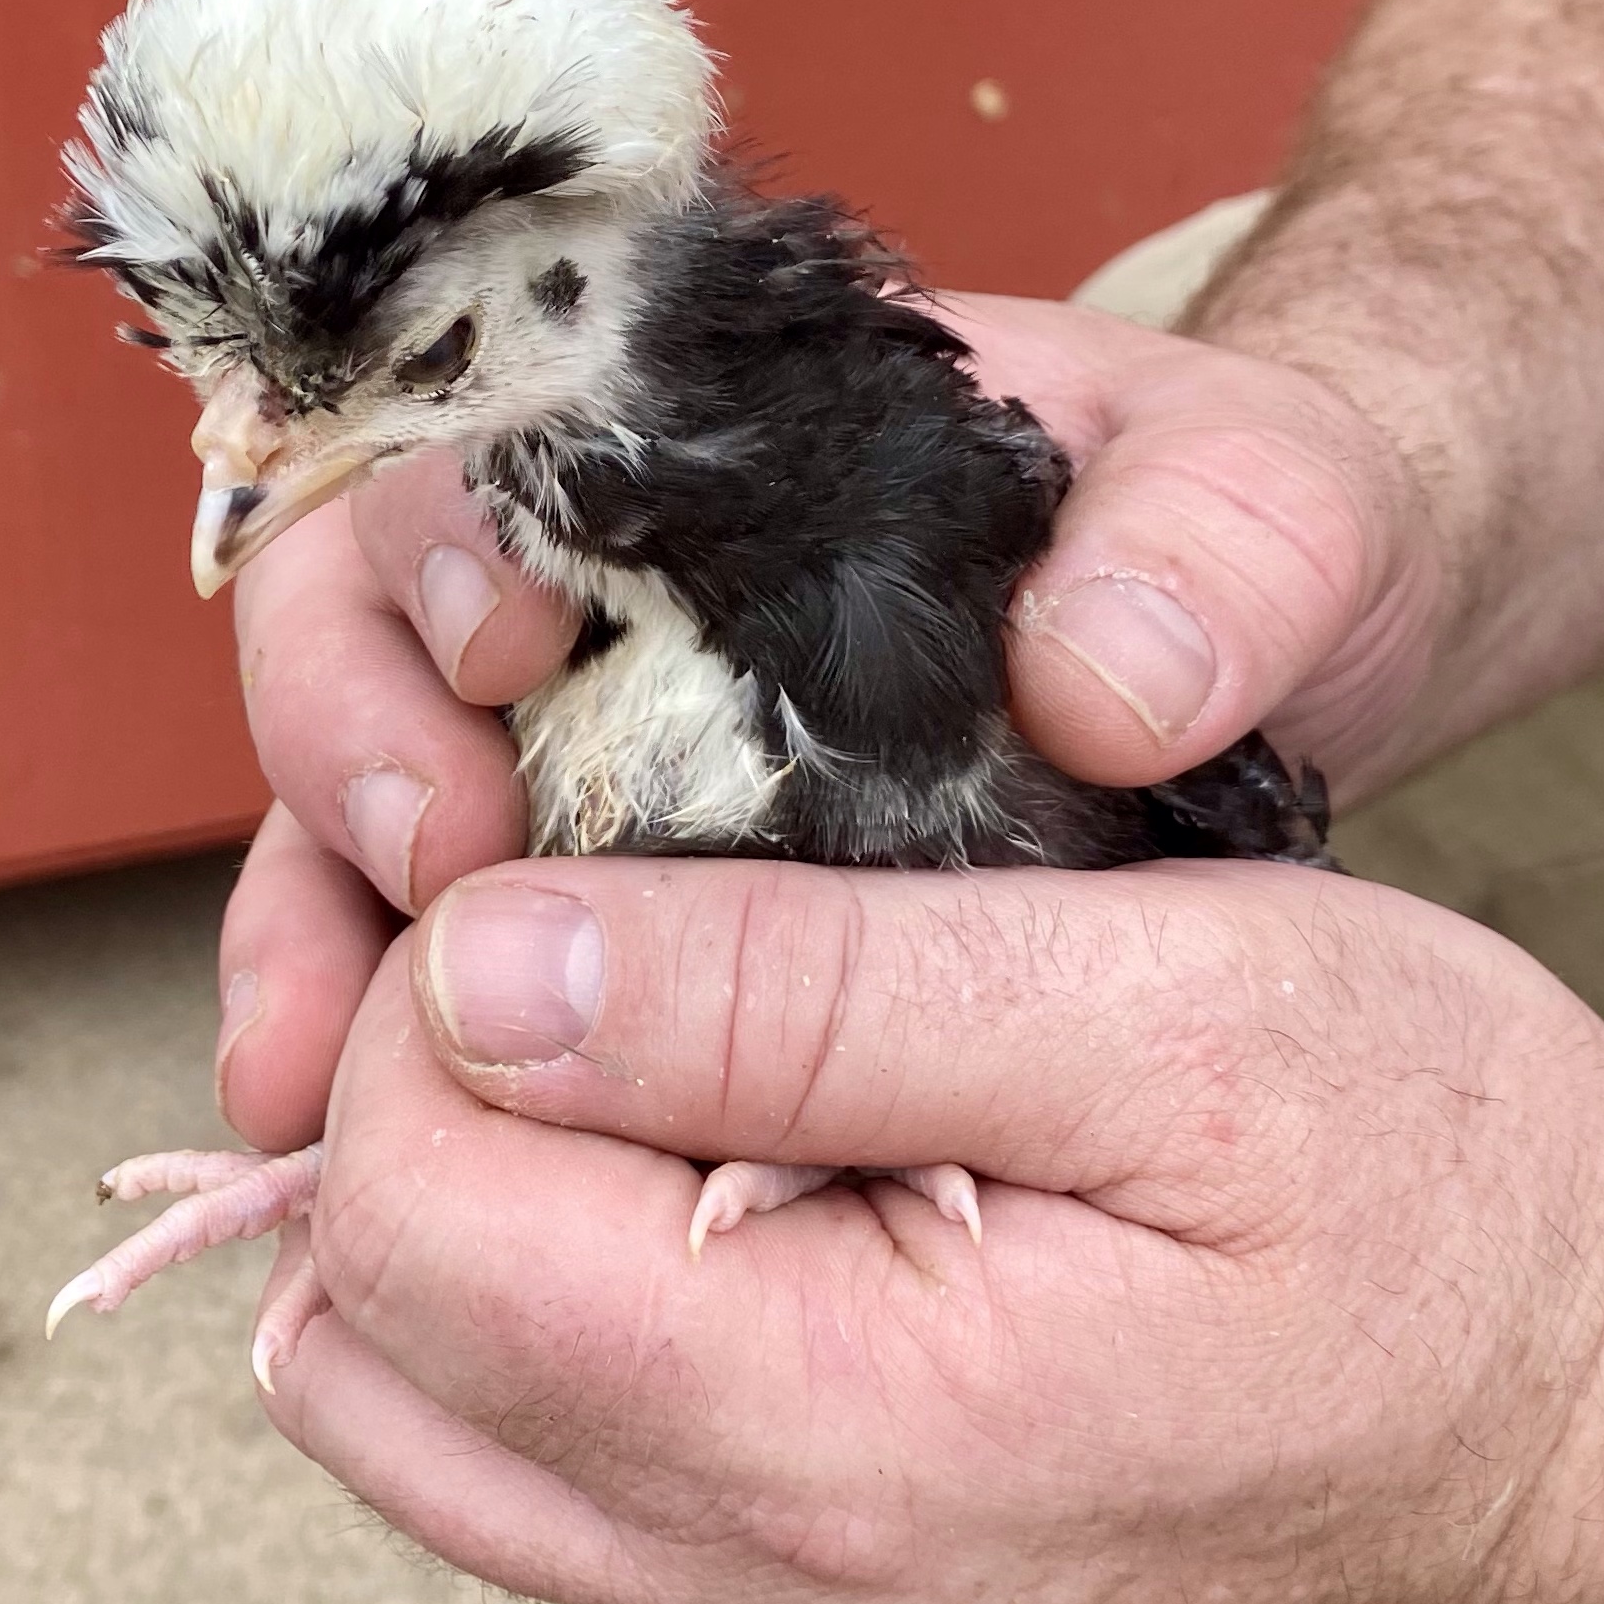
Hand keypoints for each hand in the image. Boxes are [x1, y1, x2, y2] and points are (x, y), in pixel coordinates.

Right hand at [216, 292, 1436, 1153]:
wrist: (1287, 656)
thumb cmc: (1259, 540)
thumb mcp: (1281, 508)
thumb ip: (1228, 553)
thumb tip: (1095, 688)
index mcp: (720, 439)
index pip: (490, 456)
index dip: (445, 555)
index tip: (511, 666)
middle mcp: (609, 583)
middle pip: (357, 632)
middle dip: (347, 756)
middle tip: (429, 883)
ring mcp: (594, 743)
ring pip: (363, 817)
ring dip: (320, 942)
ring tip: (315, 1091)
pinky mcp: (622, 897)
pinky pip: (446, 959)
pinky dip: (394, 1056)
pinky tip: (369, 1165)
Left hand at [248, 852, 1603, 1603]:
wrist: (1592, 1399)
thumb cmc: (1438, 1183)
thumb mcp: (1162, 1007)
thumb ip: (803, 996)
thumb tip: (485, 968)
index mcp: (825, 1423)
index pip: (408, 1217)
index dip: (414, 1004)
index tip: (548, 864)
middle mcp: (748, 1560)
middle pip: (365, 1326)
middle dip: (390, 1092)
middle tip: (553, 920)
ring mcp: (757, 1590)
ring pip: (409, 1403)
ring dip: (436, 1190)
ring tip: (606, 1020)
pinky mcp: (789, 1567)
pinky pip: (523, 1446)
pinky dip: (515, 1282)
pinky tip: (660, 1138)